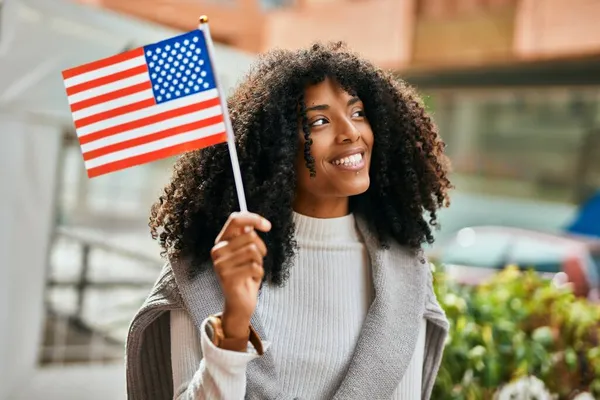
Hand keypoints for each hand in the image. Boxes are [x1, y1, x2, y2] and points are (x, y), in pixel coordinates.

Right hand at [210, 212, 270, 341]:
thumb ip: (247, 237)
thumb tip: (253, 223)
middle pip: (250, 235)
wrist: (240, 302)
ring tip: (254, 270)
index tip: (268, 226)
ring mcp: (220, 264)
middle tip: (259, 260)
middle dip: (261, 247)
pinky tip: (252, 279)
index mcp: (221, 241)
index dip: (253, 218)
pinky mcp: (227, 277)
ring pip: (253, 251)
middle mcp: (217, 250)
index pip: (235, 220)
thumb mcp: (246, 253)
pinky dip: (259, 273)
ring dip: (260, 262)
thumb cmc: (246, 275)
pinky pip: (254, 267)